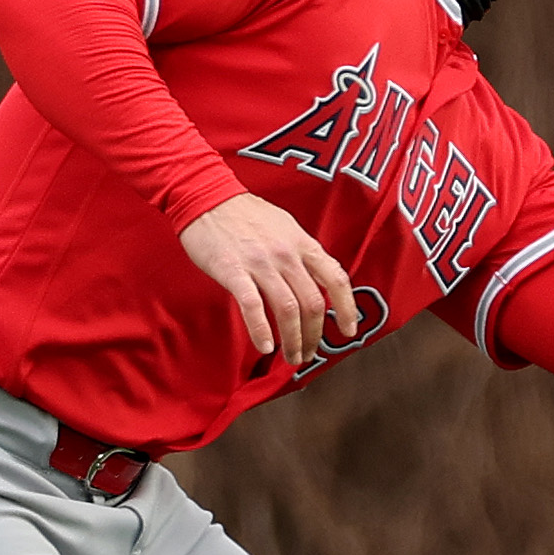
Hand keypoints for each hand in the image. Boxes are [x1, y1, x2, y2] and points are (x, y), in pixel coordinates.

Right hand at [177, 194, 359, 366]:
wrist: (206, 196)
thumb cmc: (244, 213)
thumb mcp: (285, 227)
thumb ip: (302, 253)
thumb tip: (317, 279)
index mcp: (302, 243)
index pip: (336, 279)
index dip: (346, 308)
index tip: (348, 330)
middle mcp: (287, 254)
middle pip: (312, 303)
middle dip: (314, 335)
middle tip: (309, 352)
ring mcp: (261, 263)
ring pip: (288, 310)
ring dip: (292, 340)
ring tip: (291, 358)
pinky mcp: (233, 271)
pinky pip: (253, 307)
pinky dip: (261, 331)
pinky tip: (265, 347)